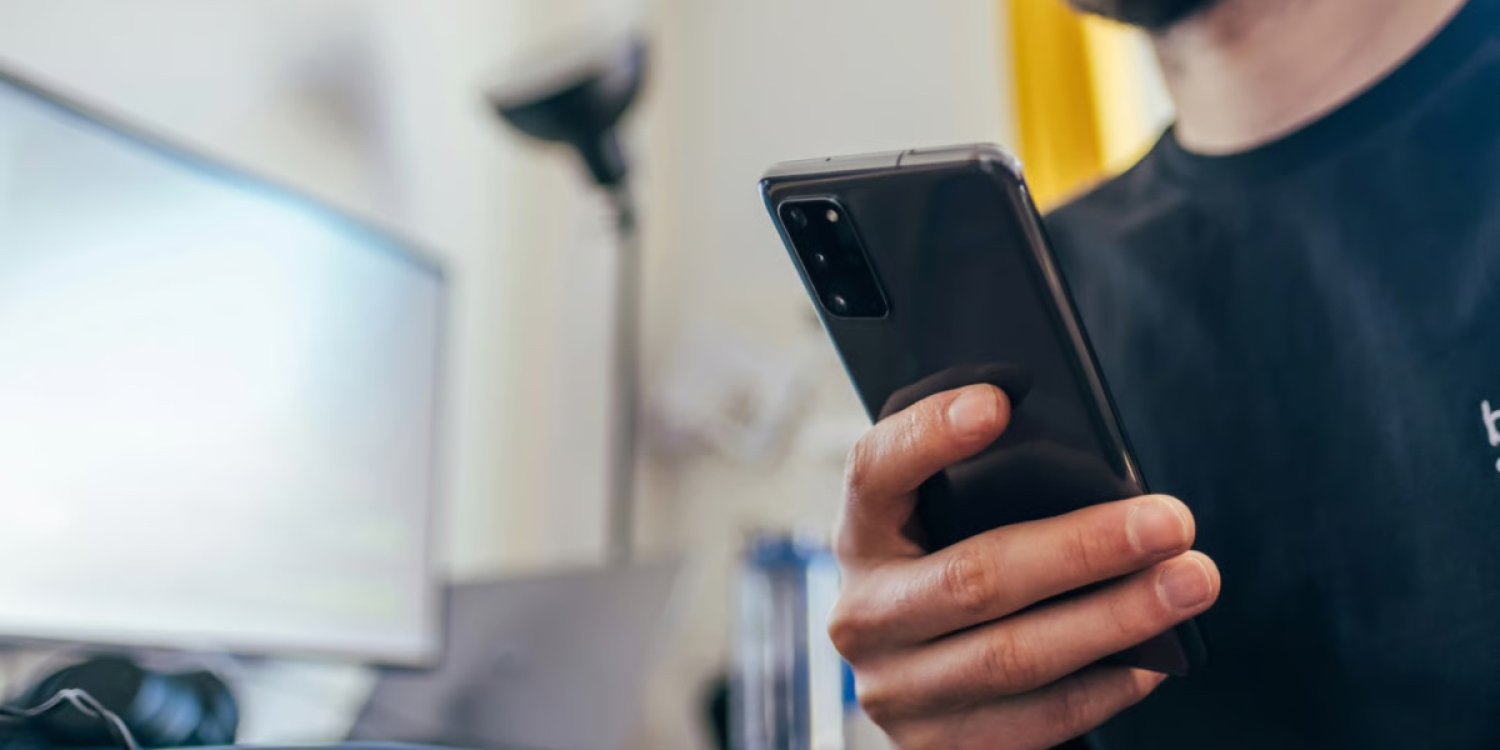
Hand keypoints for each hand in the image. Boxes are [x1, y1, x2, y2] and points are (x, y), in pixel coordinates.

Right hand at [830, 384, 1220, 749]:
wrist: (922, 688)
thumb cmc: (958, 574)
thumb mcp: (947, 527)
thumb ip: (992, 495)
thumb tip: (1104, 478)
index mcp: (862, 536)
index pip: (875, 472)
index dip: (928, 435)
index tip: (997, 401)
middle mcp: (864, 615)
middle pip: (973, 577)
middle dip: (1083, 547)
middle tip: (1170, 521)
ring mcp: (894, 690)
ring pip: (1014, 656)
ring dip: (1117, 619)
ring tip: (1190, 582)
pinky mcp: (933, 748)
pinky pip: (1037, 720)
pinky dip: (1106, 686)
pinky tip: (1155, 657)